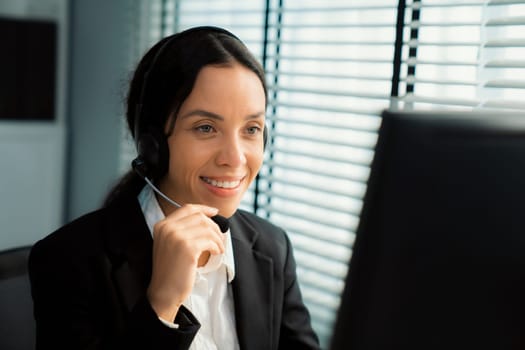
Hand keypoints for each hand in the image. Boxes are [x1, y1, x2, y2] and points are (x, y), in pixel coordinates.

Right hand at [146, 204, 224, 320]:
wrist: (164, 292)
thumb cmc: (170, 271)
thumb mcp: (170, 244)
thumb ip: (181, 230)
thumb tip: (207, 219)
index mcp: (162, 225)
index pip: (187, 208)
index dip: (204, 209)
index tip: (215, 213)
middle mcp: (168, 228)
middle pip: (200, 217)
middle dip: (214, 227)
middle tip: (220, 239)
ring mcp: (177, 237)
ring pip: (207, 228)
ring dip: (218, 238)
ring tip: (219, 248)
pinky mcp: (188, 248)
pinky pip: (210, 241)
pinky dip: (217, 246)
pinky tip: (217, 253)